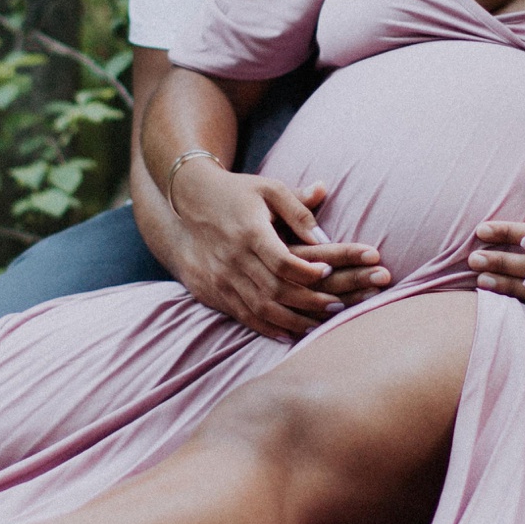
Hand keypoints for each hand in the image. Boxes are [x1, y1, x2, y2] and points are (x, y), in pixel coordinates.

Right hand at [167, 171, 391, 339]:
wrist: (186, 202)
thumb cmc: (236, 193)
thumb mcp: (268, 189)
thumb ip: (298, 208)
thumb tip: (325, 235)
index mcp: (249, 231)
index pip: (282, 261)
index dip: (307, 270)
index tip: (330, 272)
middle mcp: (234, 258)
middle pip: (275, 289)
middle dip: (309, 301)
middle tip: (337, 307)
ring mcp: (222, 278)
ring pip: (260, 308)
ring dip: (292, 321)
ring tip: (319, 326)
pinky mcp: (213, 291)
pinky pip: (243, 316)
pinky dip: (267, 328)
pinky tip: (289, 334)